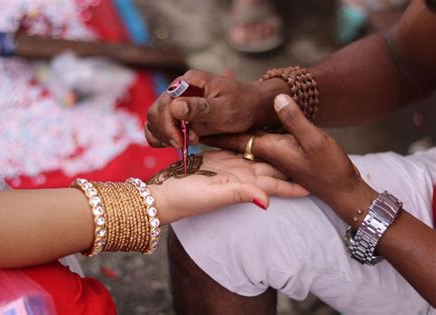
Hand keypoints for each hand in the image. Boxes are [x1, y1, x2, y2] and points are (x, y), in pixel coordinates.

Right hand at [145, 69, 288, 147]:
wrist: (251, 108)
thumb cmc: (242, 105)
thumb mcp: (224, 108)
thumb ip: (200, 108)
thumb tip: (175, 107)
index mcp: (187, 82)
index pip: (164, 104)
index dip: (169, 125)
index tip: (182, 142)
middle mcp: (178, 90)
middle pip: (155, 113)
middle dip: (166, 132)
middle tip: (186, 144)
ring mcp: (176, 103)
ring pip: (153, 121)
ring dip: (163, 136)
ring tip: (184, 144)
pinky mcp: (177, 116)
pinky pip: (158, 127)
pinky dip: (160, 138)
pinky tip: (175, 143)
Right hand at [149, 150, 307, 224]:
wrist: (165, 193)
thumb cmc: (187, 198)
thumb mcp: (214, 196)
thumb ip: (240, 194)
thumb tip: (268, 202)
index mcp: (245, 184)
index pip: (276, 184)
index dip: (294, 184)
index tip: (314, 185)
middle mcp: (241, 175)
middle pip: (271, 169)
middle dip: (289, 165)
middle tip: (310, 156)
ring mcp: (231, 166)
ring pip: (258, 157)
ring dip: (273, 152)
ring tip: (289, 141)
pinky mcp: (219, 158)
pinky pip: (239, 148)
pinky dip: (250, 144)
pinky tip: (258, 137)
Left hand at [202, 95, 377, 227]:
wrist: (342, 190)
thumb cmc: (329, 167)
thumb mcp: (314, 140)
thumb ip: (294, 120)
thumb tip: (277, 98)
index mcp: (268, 150)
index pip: (233, 139)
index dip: (214, 131)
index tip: (193, 125)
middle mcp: (266, 155)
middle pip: (235, 143)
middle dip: (217, 133)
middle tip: (195, 122)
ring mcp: (273, 158)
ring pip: (246, 145)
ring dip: (230, 135)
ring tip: (212, 125)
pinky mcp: (281, 159)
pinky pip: (259, 148)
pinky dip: (249, 139)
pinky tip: (244, 132)